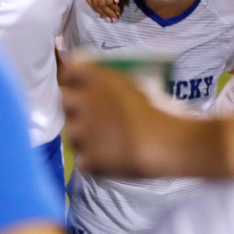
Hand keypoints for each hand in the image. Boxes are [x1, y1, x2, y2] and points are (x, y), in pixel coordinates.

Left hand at [60, 58, 197, 177]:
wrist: (170, 143)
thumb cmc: (162, 112)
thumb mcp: (137, 87)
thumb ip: (112, 84)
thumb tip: (99, 84)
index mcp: (99, 80)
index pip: (70, 71)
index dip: (71, 79)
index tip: (78, 87)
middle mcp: (84, 102)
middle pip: (64, 102)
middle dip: (74, 110)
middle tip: (91, 118)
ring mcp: (82, 131)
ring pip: (70, 133)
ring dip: (82, 137)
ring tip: (104, 143)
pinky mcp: (87, 156)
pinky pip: (82, 160)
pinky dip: (93, 162)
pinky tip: (110, 161)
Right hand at [86, 0, 126, 20]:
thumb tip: (116, 2)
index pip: (108, 0)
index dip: (113, 9)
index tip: (118, 13)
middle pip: (101, 3)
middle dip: (108, 13)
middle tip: (114, 19)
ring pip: (94, 3)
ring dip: (101, 12)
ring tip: (107, 18)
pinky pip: (89, 0)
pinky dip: (93, 8)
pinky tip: (99, 14)